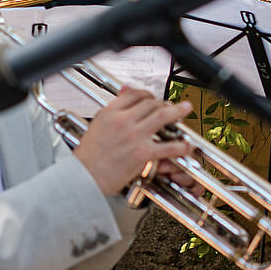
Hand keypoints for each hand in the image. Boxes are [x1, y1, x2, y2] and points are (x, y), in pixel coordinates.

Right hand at [70, 88, 193, 197]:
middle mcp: (123, 121)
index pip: (134, 94)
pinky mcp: (143, 153)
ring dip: (178, 111)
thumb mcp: (97, 125)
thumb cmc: (89, 156)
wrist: (85, 177)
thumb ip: (113, 109)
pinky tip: (185, 146)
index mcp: (110, 113)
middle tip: (169, 106)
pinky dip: (180, 145)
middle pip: (150, 103)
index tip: (151, 98)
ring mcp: (135, 136)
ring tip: (185, 109)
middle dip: (162, 103)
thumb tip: (125, 92)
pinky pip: (168, 146)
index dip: (147, 94)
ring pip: (163, 116)